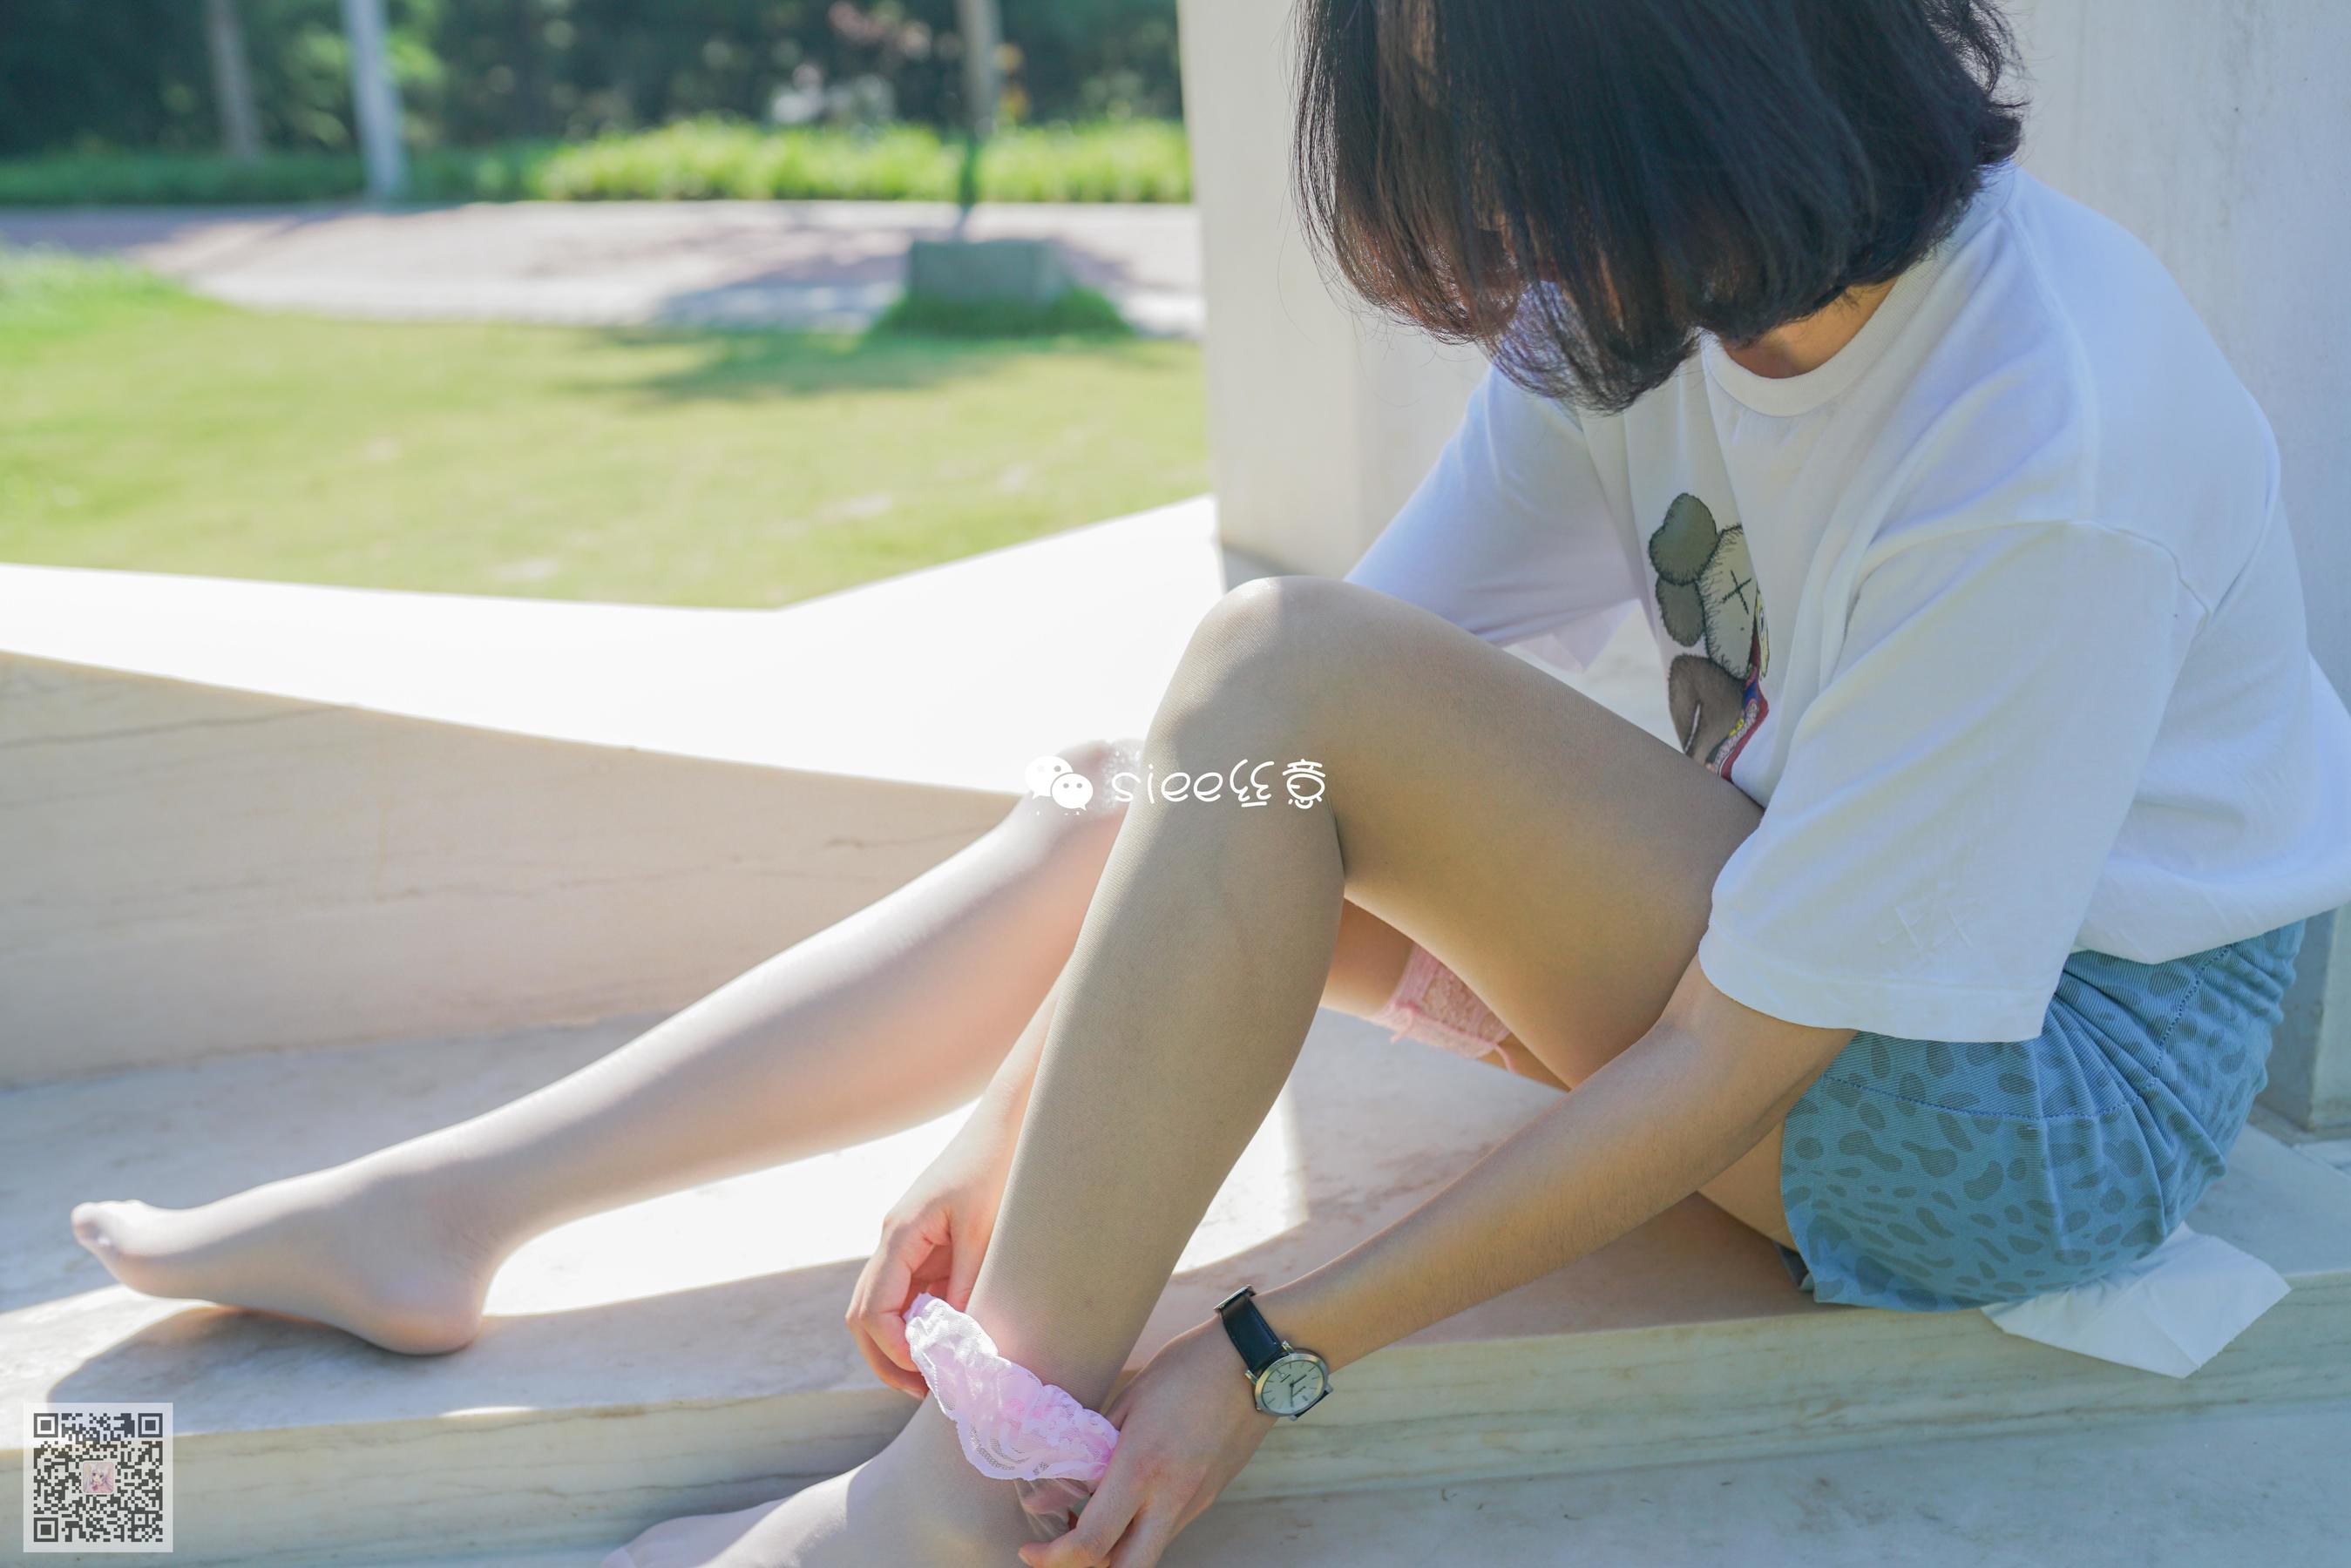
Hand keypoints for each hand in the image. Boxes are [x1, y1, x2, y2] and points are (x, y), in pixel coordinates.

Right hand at [843, 1111, 1014, 1396]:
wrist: (1005, 1125)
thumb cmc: (994, 1169)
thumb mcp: (983, 1231)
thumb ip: (966, 1285)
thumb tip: (957, 1342)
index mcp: (899, 1234)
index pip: (874, 1308)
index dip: (894, 1349)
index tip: (929, 1373)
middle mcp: (893, 1241)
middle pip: (863, 1315)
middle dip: (886, 1357)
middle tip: (925, 1390)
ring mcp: (906, 1244)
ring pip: (883, 1308)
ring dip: (901, 1344)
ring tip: (936, 1377)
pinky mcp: (925, 1247)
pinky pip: (911, 1295)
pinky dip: (921, 1324)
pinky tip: (949, 1343)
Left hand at [1017, 1316, 1276, 1567]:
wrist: (1254, 1361)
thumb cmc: (1186, 1368)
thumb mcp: (1127, 1402)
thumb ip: (1085, 1456)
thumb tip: (1042, 1497)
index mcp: (1142, 1468)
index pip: (1092, 1542)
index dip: (1054, 1557)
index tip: (1030, 1549)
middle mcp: (1172, 1497)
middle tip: (1059, 1548)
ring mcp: (1196, 1502)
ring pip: (1148, 1553)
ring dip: (1114, 1550)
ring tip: (1086, 1519)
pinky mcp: (1210, 1497)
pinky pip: (1167, 1529)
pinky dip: (1138, 1529)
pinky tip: (1123, 1500)